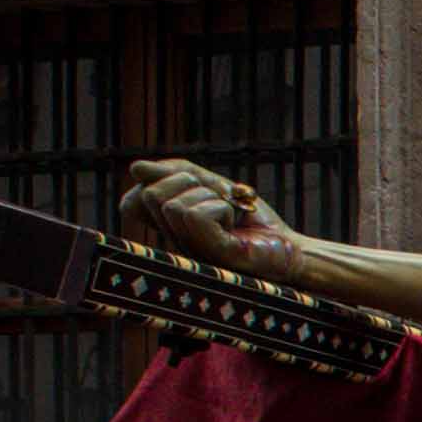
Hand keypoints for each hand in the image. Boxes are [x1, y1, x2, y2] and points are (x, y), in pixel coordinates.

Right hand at [119, 159, 304, 283]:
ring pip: (173, 204)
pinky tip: (235, 225)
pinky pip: (194, 215)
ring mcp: (187, 250)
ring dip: (211, 198)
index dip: (158, 182)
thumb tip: (134, 167)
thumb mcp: (212, 186)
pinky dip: (221, 209)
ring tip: (230, 215)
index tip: (197, 188)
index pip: (132, 201)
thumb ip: (178, 173)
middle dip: (190, 183)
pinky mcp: (208, 253)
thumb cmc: (251, 221)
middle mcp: (171, 240)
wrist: (288, 248)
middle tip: (220, 201)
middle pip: (150, 193)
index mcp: (168, 227)